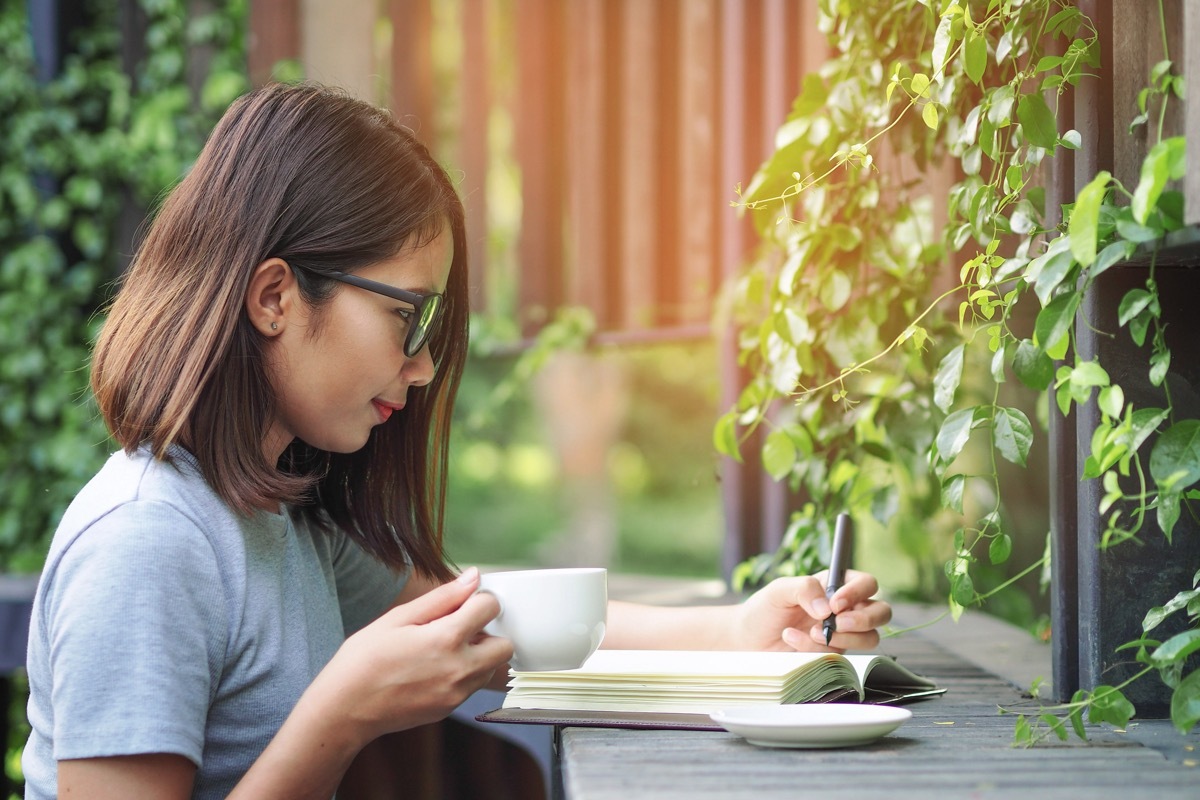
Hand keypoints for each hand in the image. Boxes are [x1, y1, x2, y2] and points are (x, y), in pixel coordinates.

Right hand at [303, 566, 513, 744]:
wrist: (344, 710)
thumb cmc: (363, 660)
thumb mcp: (398, 618)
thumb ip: (442, 598)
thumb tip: (473, 577)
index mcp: (445, 639)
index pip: (490, 608)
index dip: (478, 599)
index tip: (463, 602)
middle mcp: (458, 669)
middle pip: (504, 645)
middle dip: (488, 632)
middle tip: (458, 628)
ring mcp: (456, 694)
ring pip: (491, 668)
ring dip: (478, 655)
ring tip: (443, 650)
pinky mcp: (450, 709)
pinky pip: (473, 686)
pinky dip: (464, 674)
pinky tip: (434, 668)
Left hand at [730, 570, 891, 653]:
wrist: (748, 639)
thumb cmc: (764, 608)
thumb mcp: (779, 590)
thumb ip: (804, 589)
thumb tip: (827, 609)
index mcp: (835, 585)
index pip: (866, 583)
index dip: (858, 592)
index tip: (835, 603)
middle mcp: (844, 609)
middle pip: (882, 612)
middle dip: (864, 618)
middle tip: (837, 622)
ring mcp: (842, 634)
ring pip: (870, 638)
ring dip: (844, 638)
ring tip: (811, 632)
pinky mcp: (832, 654)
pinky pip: (839, 655)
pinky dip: (815, 648)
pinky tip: (792, 639)